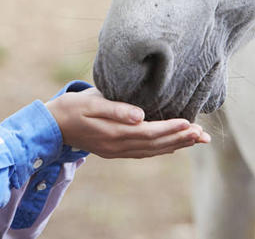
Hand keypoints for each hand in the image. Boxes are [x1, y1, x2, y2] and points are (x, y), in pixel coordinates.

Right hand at [44, 88, 209, 158]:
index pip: (149, 133)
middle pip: (155, 144)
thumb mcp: (91, 102)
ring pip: (151, 150)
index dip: (170, 128)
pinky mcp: (114, 150)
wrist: (51, 124)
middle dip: (180, 138)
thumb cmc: (71, 107)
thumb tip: (140, 115)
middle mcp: (117, 146)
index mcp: (113, 133)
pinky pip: (143, 152)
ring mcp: (116, 151)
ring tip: (196, 139)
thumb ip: (116, 109)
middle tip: (203, 134)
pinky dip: (161, 149)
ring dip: (175, 144)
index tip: (189, 122)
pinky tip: (173, 145)